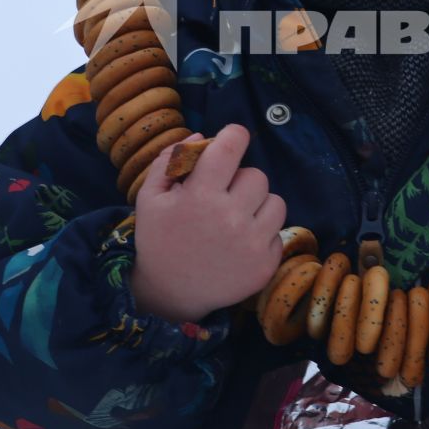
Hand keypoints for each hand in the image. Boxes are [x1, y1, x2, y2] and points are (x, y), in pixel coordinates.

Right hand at [127, 125, 285, 323]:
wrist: (171, 293)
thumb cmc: (160, 239)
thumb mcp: (150, 197)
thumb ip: (170, 160)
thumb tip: (201, 135)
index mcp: (200, 196)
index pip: (231, 146)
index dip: (234, 136)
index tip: (231, 139)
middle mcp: (231, 217)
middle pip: (256, 175)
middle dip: (240, 180)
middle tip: (223, 195)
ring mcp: (252, 243)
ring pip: (275, 201)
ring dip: (257, 205)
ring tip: (235, 218)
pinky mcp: (266, 264)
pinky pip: (278, 232)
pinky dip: (262, 233)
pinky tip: (240, 242)